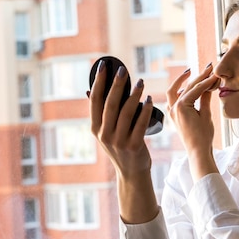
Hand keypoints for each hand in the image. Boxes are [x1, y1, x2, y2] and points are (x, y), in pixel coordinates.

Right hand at [90, 60, 153, 175]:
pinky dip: (145, 110)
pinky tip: (149, 100)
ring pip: (126, 112)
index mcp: (95, 128)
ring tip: (141, 82)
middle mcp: (104, 134)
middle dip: (116, 84)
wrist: (132, 172)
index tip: (103, 66)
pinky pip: (141, 123)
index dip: (98, 82)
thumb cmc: (120, 147)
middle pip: (110, 103)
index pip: (94, 100)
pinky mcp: (134, 146)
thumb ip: (100, 113)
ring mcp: (118, 141)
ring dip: (134, 94)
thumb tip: (89, 90)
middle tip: (123, 70)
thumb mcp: (105, 132)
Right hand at [166, 63, 219, 179]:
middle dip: (197, 75)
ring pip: (186, 87)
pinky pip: (192, 92)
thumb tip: (209, 85)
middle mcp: (173, 108)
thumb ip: (204, 99)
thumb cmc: (202, 137)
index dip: (199, 80)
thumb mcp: (204, 114)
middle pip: (184, 86)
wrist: (199, 150)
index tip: (209, 72)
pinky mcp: (180, 110)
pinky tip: (211, 80)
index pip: (186, 90)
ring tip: (209, 70)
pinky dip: (202, 85)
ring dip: (199, 77)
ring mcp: (174, 109)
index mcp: (176, 109)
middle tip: (209, 66)